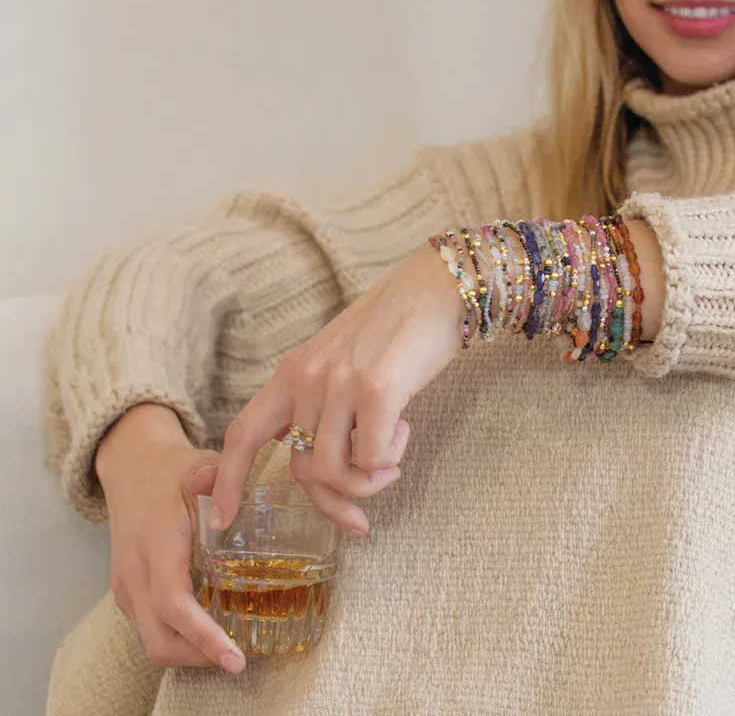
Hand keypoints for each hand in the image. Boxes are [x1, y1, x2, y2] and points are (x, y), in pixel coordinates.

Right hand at [96, 405, 246, 673]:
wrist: (131, 466)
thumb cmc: (171, 469)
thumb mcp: (198, 466)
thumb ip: (216, 479)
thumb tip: (231, 494)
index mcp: (155, 546)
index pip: (174, 605)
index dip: (203, 636)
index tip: (235, 656)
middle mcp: (134, 574)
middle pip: (160, 639)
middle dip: (200, 657)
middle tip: (243, 658)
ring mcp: (126, 585)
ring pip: (152, 640)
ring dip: (190, 652)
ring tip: (232, 648)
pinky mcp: (127, 590)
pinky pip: (150, 628)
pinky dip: (178, 639)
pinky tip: (210, 629)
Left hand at [210, 245, 465, 533]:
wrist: (436, 288)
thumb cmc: (396, 327)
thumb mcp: (339, 359)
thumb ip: (319, 399)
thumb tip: (310, 453)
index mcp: (293, 372)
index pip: (243, 433)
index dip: (229, 480)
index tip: (225, 520)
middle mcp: (308, 378)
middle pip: (300, 470)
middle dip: (332, 504)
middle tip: (360, 518)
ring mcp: (339, 384)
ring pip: (334, 471)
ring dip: (368, 481)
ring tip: (392, 458)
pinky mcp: (377, 390)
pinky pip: (372, 458)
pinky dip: (391, 458)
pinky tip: (404, 430)